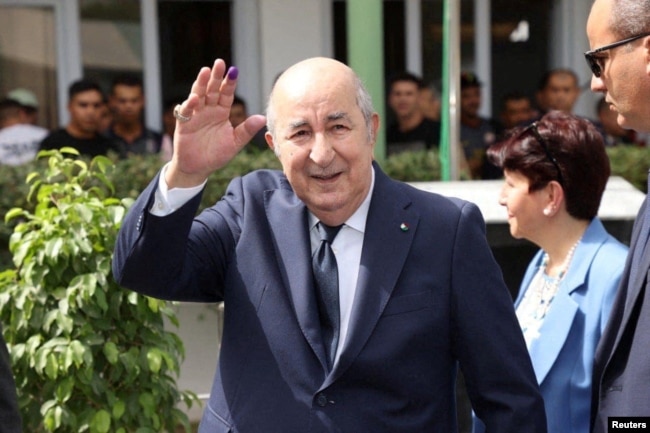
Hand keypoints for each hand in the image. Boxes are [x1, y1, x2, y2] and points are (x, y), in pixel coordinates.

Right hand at [166, 59, 266, 187]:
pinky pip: (186, 111)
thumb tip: (262, 118)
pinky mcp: (184, 123)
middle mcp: (209, 110)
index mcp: (222, 112)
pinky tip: (195, 98)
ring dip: (201, 84)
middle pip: (212, 90)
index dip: (230, 83)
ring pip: (198, 95)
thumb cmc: (217, 155)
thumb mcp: (235, 143)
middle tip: (220, 63)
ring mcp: (196, 115)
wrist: (199, 168)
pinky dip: (189, 104)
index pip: (226, 94)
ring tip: (206, 72)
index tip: (234, 70)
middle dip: (216, 77)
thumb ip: (247, 130)